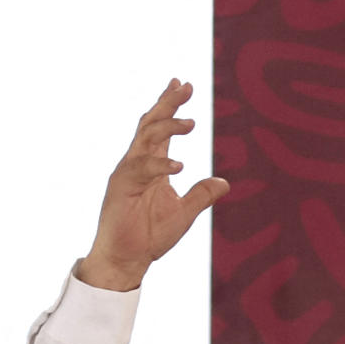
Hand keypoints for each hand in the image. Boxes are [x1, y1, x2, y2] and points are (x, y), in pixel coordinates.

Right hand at [79, 80, 229, 290]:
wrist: (128, 258)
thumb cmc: (150, 235)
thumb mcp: (184, 212)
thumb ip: (201, 194)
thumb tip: (224, 182)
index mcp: (151, 166)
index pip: (159, 129)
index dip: (170, 106)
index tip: (182, 84)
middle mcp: (137, 163)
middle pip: (150, 124)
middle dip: (168, 104)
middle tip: (185, 86)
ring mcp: (127, 173)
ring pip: (144, 140)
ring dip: (167, 128)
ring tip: (191, 123)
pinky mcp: (120, 188)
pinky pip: (140, 170)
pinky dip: (159, 165)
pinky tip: (178, 165)